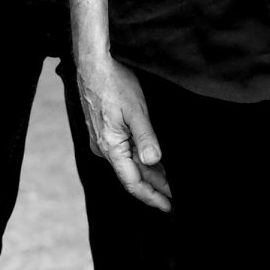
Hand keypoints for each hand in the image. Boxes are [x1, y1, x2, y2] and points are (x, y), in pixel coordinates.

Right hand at [73, 54, 170, 210]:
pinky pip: (123, 150)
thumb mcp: (136, 110)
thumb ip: (145, 138)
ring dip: (148, 172)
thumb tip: (154, 162)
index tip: (169, 206)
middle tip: (177, 194)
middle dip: (154, 185)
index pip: (132, 182)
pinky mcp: (103, 129)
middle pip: (131, 174)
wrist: (92, 63)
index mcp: (109, 147)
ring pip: (128, 162)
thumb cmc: (114, 83)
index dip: (151, 197)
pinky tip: (153, 158)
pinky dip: (139, 158)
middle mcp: (102, 147)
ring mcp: (101, 138)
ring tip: (170, 179)